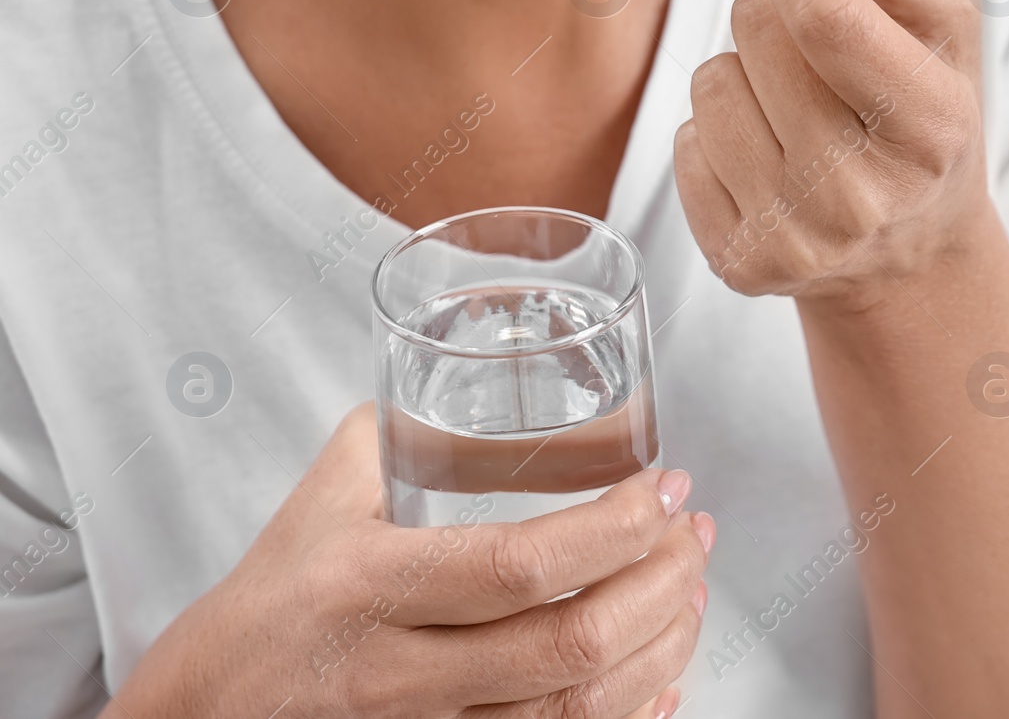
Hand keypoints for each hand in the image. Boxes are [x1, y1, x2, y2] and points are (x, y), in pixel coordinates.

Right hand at [107, 404, 711, 718]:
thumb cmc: (263, 612)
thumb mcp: (315, 508)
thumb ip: (388, 437)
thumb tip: (453, 375)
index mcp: (371, 586)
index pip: (519, 566)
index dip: (615, 529)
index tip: (666, 488)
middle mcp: (403, 672)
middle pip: (570, 646)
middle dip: (661, 584)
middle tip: (694, 533)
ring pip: (578, 710)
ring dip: (662, 647)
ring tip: (691, 590)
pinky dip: (632, 715)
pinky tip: (662, 671)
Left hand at [674, 0, 987, 303]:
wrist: (910, 254)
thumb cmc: (925, 117)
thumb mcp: (939, 26)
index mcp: (930, 125)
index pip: (826, 17)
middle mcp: (862, 194)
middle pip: (758, 32)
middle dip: (773, 6)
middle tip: (816, 47)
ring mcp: (797, 236)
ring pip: (709, 81)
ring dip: (742, 72)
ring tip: (795, 108)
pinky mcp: (741, 262)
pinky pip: (685, 142)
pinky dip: (718, 132)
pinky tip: (769, 156)